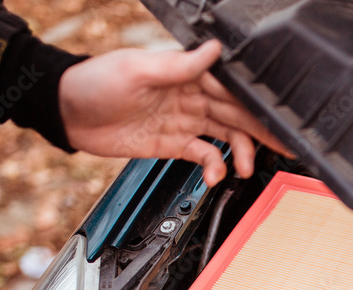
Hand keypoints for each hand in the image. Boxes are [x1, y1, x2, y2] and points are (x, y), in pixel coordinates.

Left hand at [58, 40, 289, 186]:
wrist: (68, 113)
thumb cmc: (95, 81)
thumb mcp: (137, 69)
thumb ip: (179, 65)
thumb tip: (214, 50)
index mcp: (188, 73)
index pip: (232, 89)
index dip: (258, 104)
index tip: (279, 118)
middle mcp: (191, 96)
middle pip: (237, 114)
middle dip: (263, 131)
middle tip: (285, 148)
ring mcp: (184, 120)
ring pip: (226, 136)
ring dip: (240, 153)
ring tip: (245, 169)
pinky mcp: (174, 143)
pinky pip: (204, 155)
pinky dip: (213, 167)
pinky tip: (214, 176)